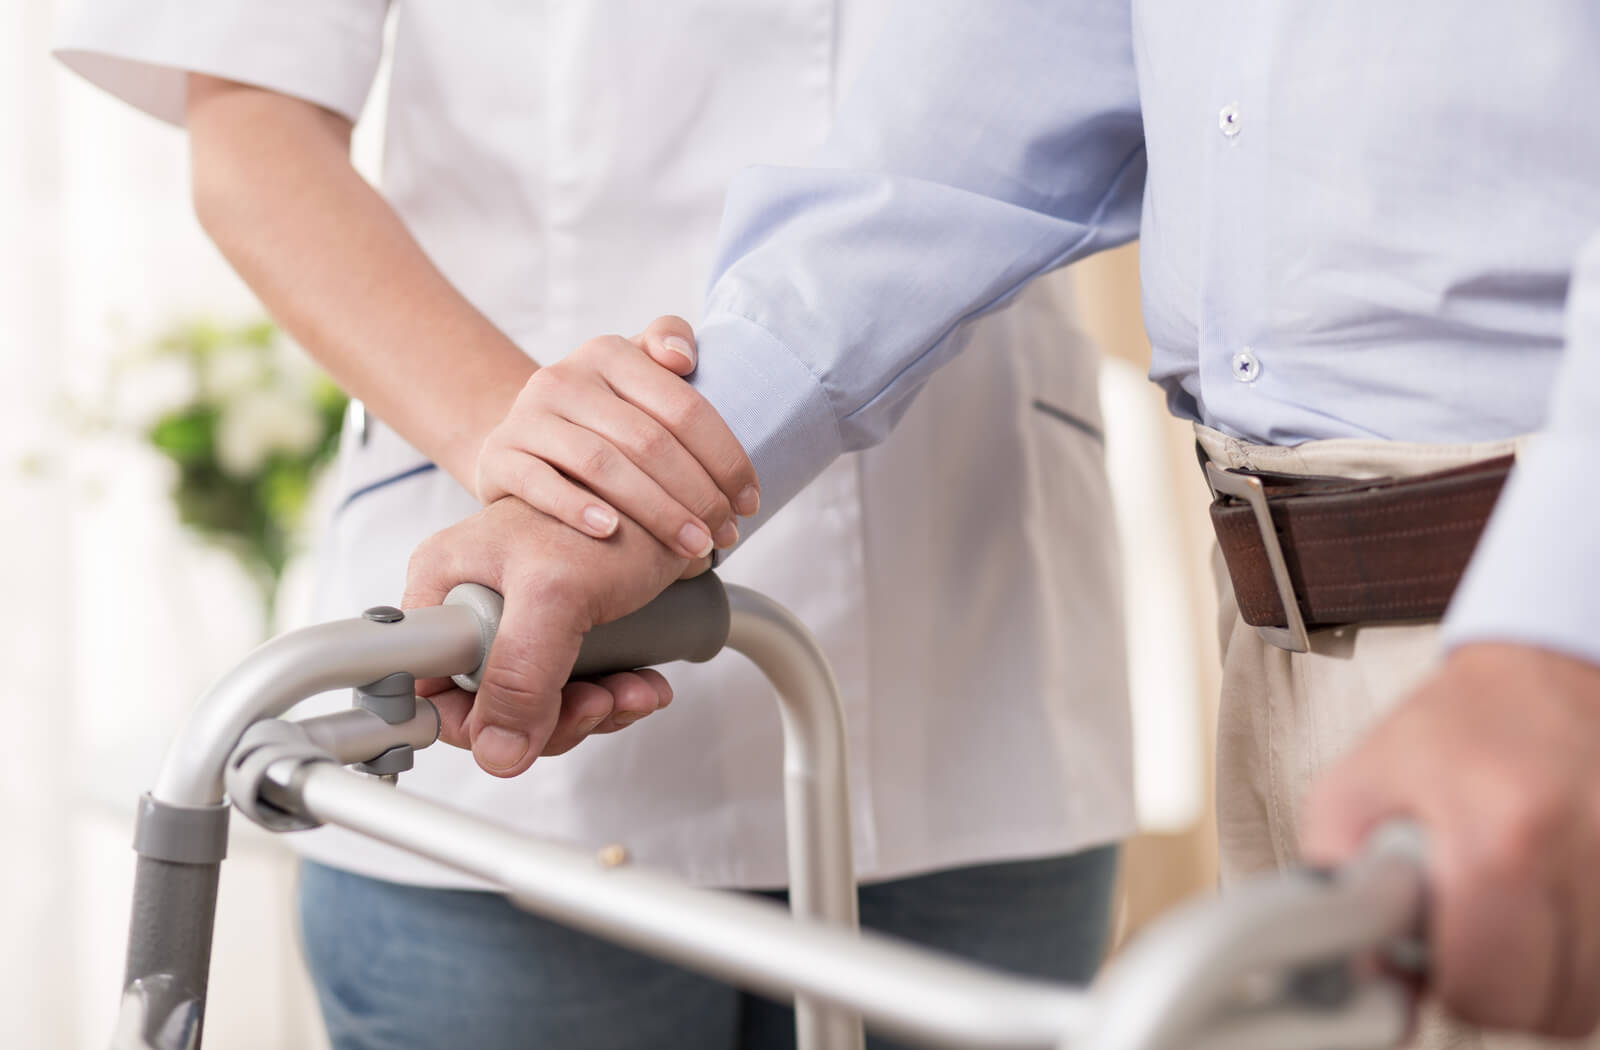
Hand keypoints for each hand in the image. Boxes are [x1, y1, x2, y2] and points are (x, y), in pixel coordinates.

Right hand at [404, 497, 693, 775]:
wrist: (675, 490)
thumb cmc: (615, 510)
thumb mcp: (557, 592)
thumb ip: (521, 672)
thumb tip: (499, 752)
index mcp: (444, 586)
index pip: (423, 684)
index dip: (467, 721)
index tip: (516, 734)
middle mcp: (471, 605)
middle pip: (487, 705)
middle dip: (552, 720)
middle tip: (598, 703)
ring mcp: (518, 621)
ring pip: (536, 704)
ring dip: (593, 711)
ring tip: (635, 690)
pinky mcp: (562, 630)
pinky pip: (572, 688)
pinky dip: (611, 696)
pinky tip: (642, 683)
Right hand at [475, 315, 760, 559]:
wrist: (522, 440)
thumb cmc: (600, 413)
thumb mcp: (633, 371)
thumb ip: (667, 340)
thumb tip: (684, 357)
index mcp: (608, 353)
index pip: (683, 407)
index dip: (725, 457)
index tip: (749, 501)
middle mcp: (564, 377)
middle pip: (648, 441)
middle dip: (698, 494)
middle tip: (727, 534)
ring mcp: (528, 416)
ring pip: (601, 465)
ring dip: (655, 511)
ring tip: (691, 547)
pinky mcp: (500, 456)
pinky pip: (540, 484)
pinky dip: (577, 509)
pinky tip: (611, 532)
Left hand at [1302, 643, 1599, 1036]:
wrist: (1539, 674)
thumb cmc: (1449, 731)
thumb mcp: (1354, 791)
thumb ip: (1341, 889)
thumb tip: (1363, 979)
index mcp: (1499, 831)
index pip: (1489, 981)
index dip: (1450, 984)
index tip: (1433, 956)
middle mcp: (1580, 848)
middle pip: (1553, 1005)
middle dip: (1498, 987)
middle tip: (1468, 936)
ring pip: (1592, 996)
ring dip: (1545, 977)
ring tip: (1506, 911)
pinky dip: (1581, 954)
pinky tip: (1546, 907)